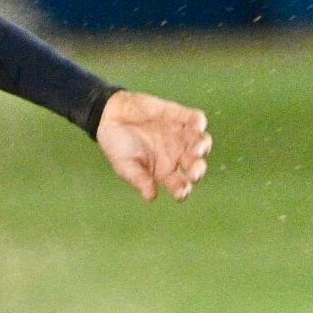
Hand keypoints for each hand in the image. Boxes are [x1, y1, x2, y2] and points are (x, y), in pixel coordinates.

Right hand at [95, 90, 211, 200]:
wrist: (109, 115)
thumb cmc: (116, 143)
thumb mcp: (124, 164)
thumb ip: (139, 178)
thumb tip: (151, 197)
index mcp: (165, 170)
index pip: (179, 183)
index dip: (183, 190)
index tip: (181, 193)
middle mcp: (177, 153)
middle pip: (195, 164)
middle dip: (197, 170)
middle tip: (193, 174)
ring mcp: (180, 134)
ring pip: (201, 142)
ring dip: (202, 147)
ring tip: (196, 151)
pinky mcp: (179, 115)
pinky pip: (196, 119)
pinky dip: (199, 122)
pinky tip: (197, 127)